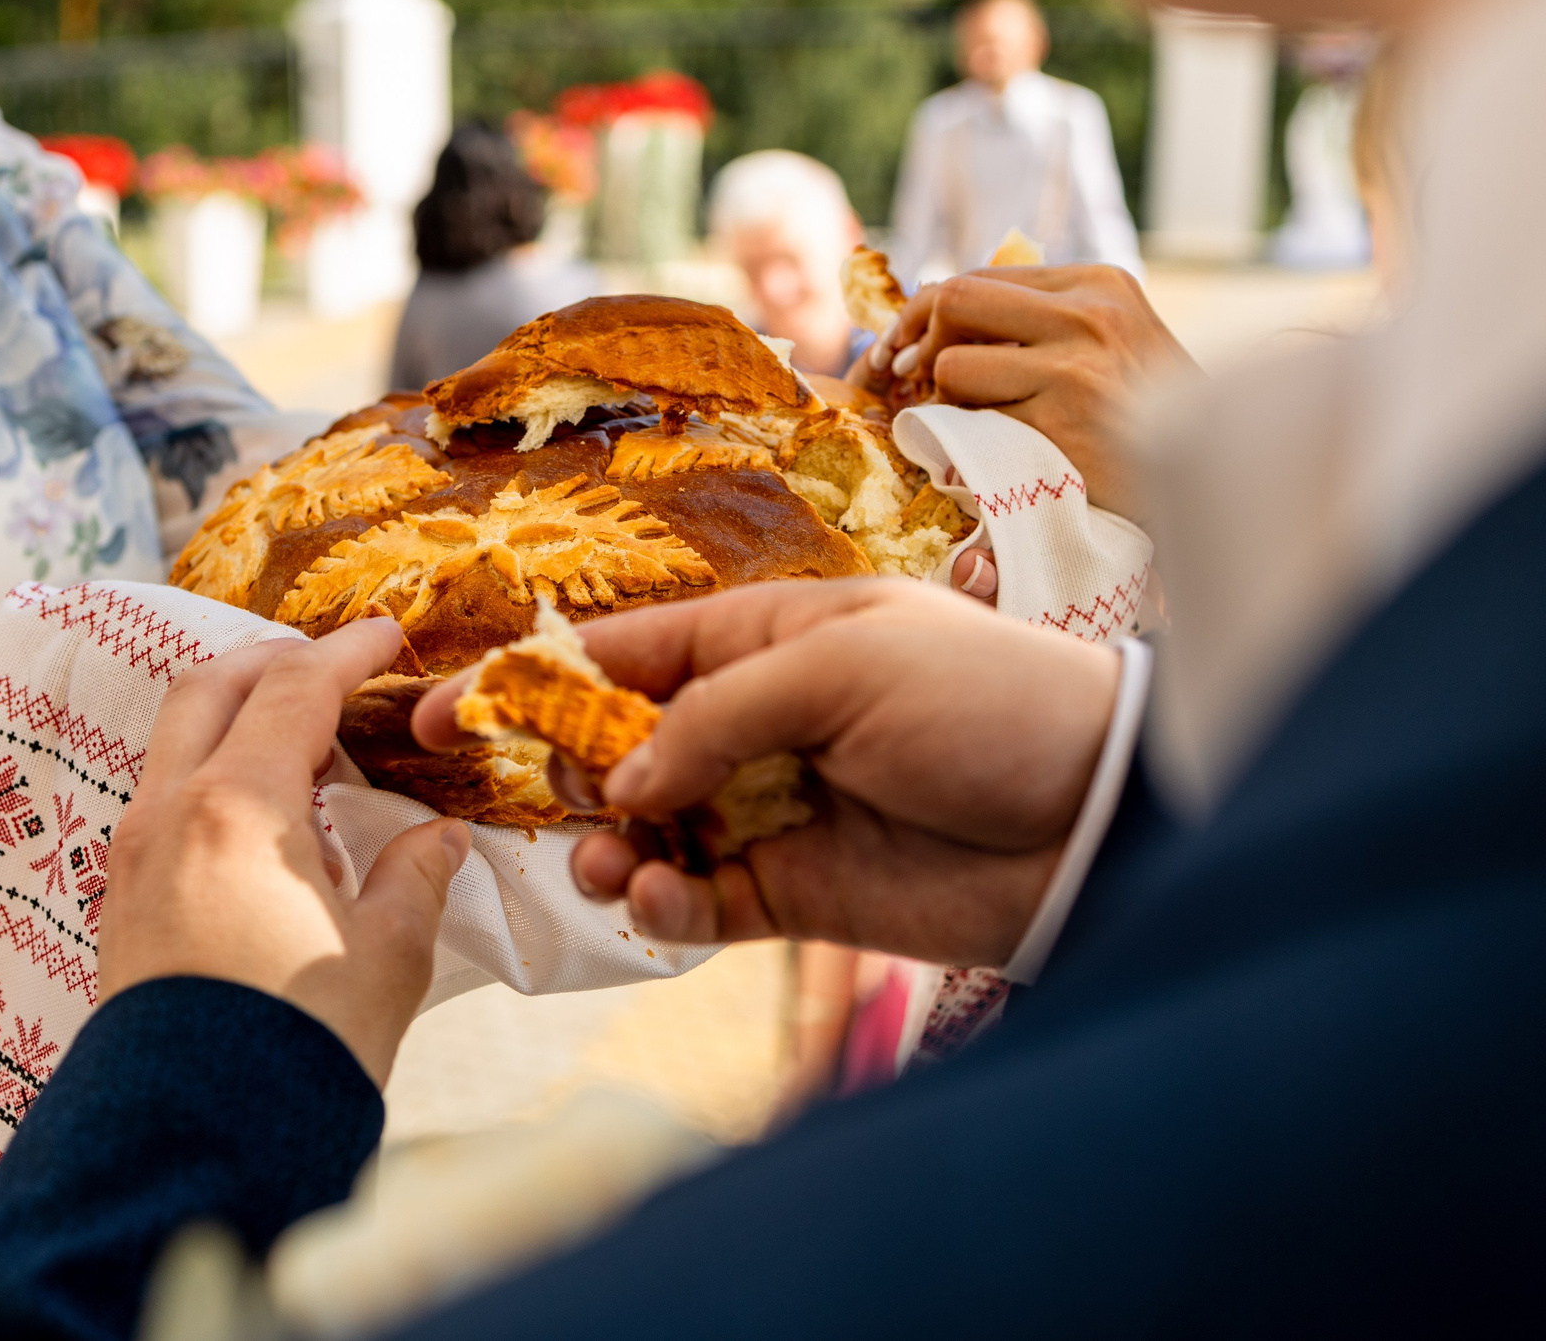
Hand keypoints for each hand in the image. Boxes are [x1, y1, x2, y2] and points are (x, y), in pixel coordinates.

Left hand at [100, 619, 468, 1085]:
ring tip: (300, 739)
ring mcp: (133, 856)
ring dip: (234, 715)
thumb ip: (413, 876)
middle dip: (271, 660)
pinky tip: (260, 813)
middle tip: (330, 665)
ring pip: (175, 741)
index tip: (386, 635)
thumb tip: (437, 840)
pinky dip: (210, 772)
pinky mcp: (120, 902)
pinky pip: (162, 798)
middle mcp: (170, 812)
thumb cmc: (300, 1042)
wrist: (198, 1139)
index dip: (347, 652)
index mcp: (239, 804)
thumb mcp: (387, 954)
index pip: (295, 689)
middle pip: (209, 688)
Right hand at [413, 580, 1118, 964]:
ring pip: (651, 835)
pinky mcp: (801, 893)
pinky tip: (660, 904)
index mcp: (767, 637)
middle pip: (622, 747)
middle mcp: (760, 720)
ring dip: (611, 851)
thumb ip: (717, 712)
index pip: (628, 651)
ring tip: (607, 865)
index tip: (448, 709)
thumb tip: (623, 783)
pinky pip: (704, 904)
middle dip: (565, 774)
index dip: (535, 676)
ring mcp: (776, 808)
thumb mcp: (844, 664)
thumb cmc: (986, 702)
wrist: (1097, 815)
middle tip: (537, 799)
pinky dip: (666, 908)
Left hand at [855, 265, 1198, 517]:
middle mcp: (1088, 315)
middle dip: (917, 341)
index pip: (979, 277)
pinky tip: (993, 453)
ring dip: (947, 400)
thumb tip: (940, 309)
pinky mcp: (1059, 425)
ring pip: (952, 365)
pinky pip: (971, 423)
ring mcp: (1074, 370)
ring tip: (977, 422)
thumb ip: (1046, 317)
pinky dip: (966, 442)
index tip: (905, 345)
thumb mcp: (1113, 339)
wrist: (1210, 481)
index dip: (927, 311)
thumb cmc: (1147, 413)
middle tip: (910, 379)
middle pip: (953, 300)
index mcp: (1098, 284)